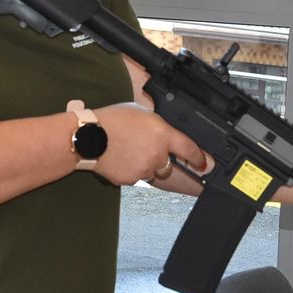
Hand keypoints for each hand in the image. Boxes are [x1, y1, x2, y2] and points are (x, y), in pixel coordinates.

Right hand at [89, 103, 206, 185]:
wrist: (88, 136)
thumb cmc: (111, 120)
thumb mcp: (141, 112)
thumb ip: (157, 125)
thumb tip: (163, 132)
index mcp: (163, 135)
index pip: (190, 149)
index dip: (199, 158)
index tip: (204, 163)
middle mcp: (157, 154)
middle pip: (168, 165)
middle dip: (160, 159)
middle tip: (143, 148)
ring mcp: (144, 169)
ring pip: (151, 172)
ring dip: (144, 165)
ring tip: (126, 151)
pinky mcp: (130, 180)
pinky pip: (135, 178)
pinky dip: (130, 170)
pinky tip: (119, 158)